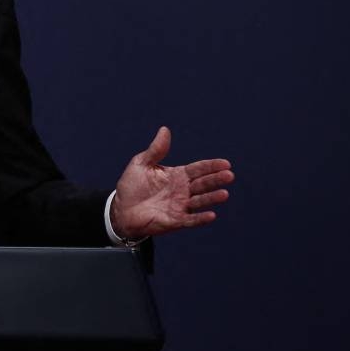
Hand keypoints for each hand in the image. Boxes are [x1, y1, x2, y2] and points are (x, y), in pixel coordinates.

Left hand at [110, 126, 233, 239]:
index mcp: (177, 175)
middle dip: (216, 179)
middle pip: (202, 184)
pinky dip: (201, 218)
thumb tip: (165, 129)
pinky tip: (211, 215)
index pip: (198, 169)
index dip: (211, 166)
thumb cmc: (132, 186)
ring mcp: (180, 206)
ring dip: (212, 198)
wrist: (121, 209)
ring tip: (224, 194)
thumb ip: (156, 150)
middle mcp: (183, 190)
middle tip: (229, 175)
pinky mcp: (175, 221)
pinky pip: (190, 220)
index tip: (226, 163)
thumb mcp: (141, 164)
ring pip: (200, 201)